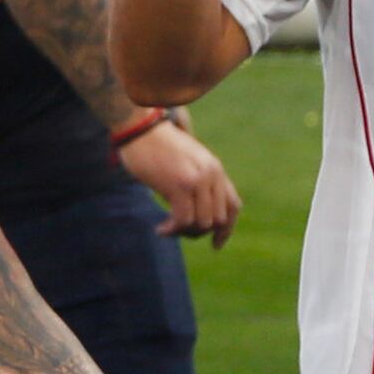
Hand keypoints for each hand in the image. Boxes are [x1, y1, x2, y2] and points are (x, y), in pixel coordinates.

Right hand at [118, 112, 239, 242]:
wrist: (139, 128)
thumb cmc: (156, 146)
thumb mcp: (185, 163)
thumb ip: (197, 181)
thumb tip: (198, 214)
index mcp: (215, 169)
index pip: (233, 205)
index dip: (226, 229)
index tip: (215, 245)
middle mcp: (211, 174)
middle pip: (218, 219)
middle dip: (199, 231)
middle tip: (178, 230)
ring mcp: (197, 180)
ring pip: (202, 223)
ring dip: (184, 231)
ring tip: (168, 228)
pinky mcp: (180, 185)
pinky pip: (183, 220)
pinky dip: (172, 230)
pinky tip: (160, 229)